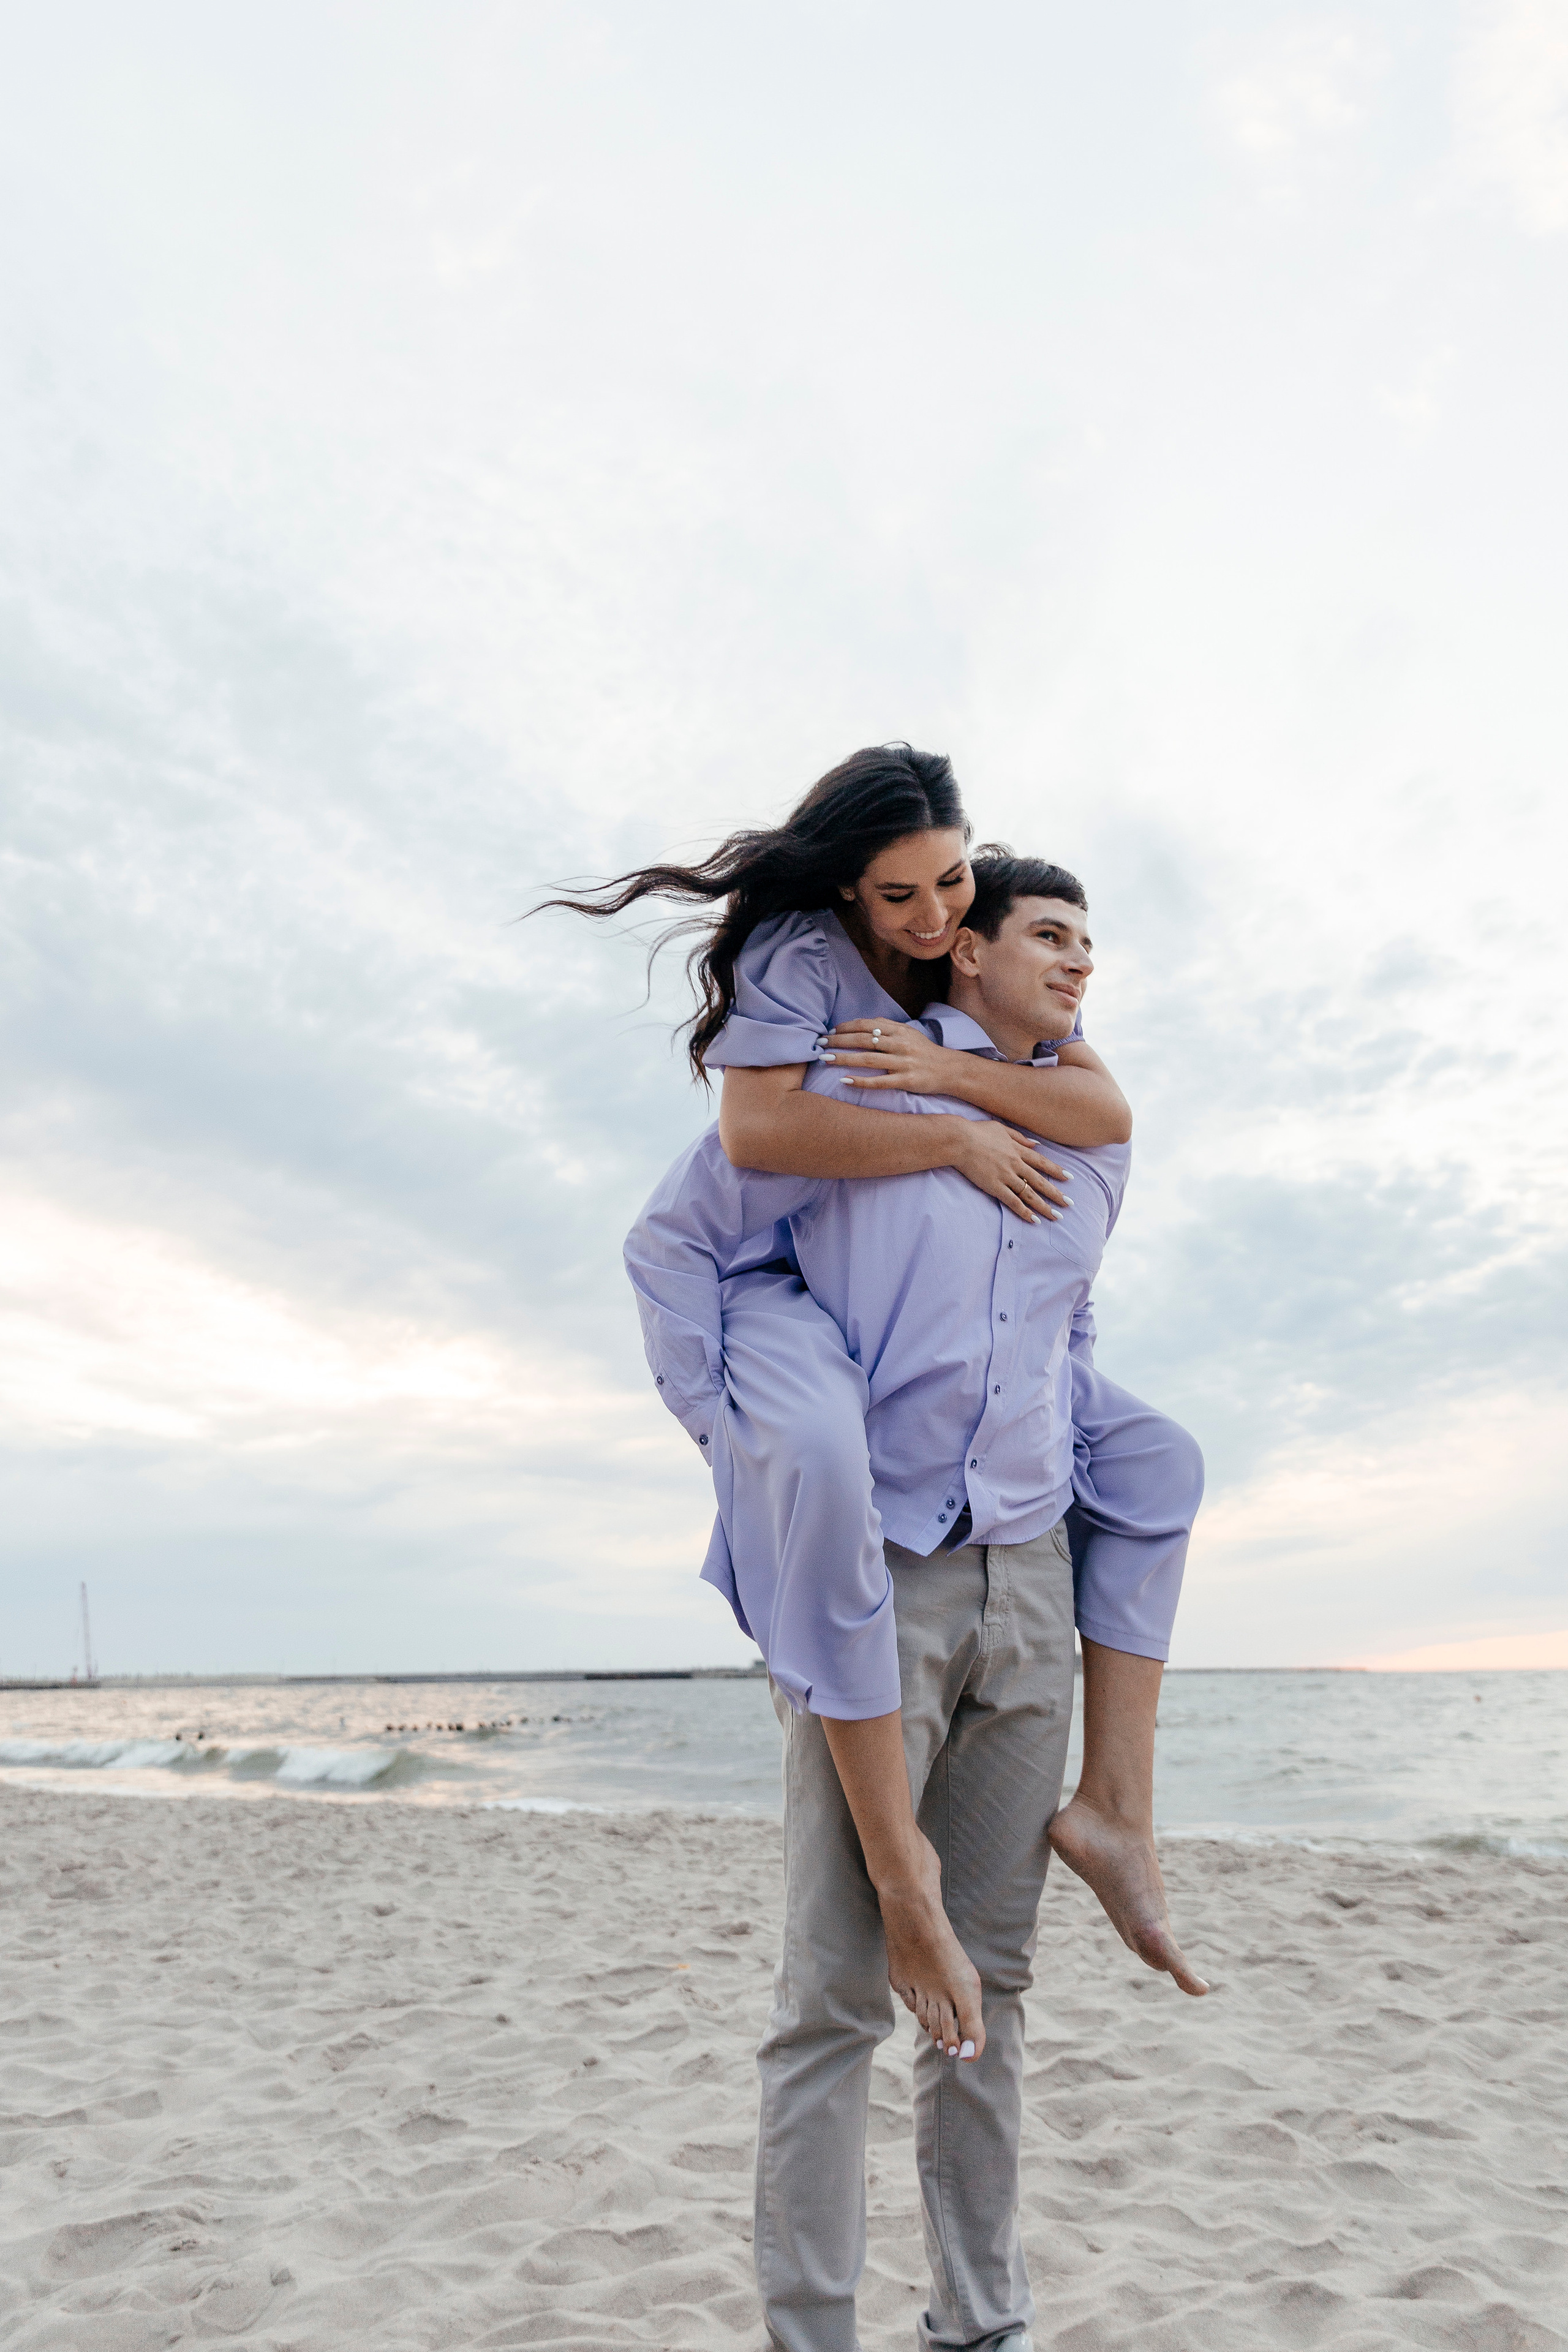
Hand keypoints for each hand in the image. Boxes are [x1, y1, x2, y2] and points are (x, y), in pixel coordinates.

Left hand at [820, 1018, 960, 1094]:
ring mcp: (903, 1063)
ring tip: (825, 1059)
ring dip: (844, 1058)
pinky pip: (879, 1081)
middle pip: (863, 1040)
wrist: (949, 1070)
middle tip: (820, 1044)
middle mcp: (900, 1044)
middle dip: (839, 1041)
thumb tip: (864, 1024)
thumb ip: (888, 1027)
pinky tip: (845, 1081)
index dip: (847, 1027)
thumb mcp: (909, 1033)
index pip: (868, 1025)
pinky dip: (861, 1081)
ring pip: (867, 1059)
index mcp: (899, 1030)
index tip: (831, 1032)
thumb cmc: (925, 1052)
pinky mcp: (906, 1081)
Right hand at [947, 1119, 1069, 1223]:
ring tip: (1056, 1217)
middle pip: (1040, 1181)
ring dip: (1044, 1207)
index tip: (1069, 1178)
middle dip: (1056, 1193)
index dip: (1056, 1171)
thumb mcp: (1002, 1129)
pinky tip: (1034, 1220)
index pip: (1042, 1162)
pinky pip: (1012, 1202)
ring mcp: (1006, 1176)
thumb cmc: (977, 1132)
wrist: (960, 1140)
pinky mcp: (995, 1186)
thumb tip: (1035, 1144)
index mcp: (1018, 1150)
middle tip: (1069, 1204)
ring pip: (1029, 1194)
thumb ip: (1019, 1138)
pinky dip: (1024, 1211)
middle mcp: (1016, 1164)